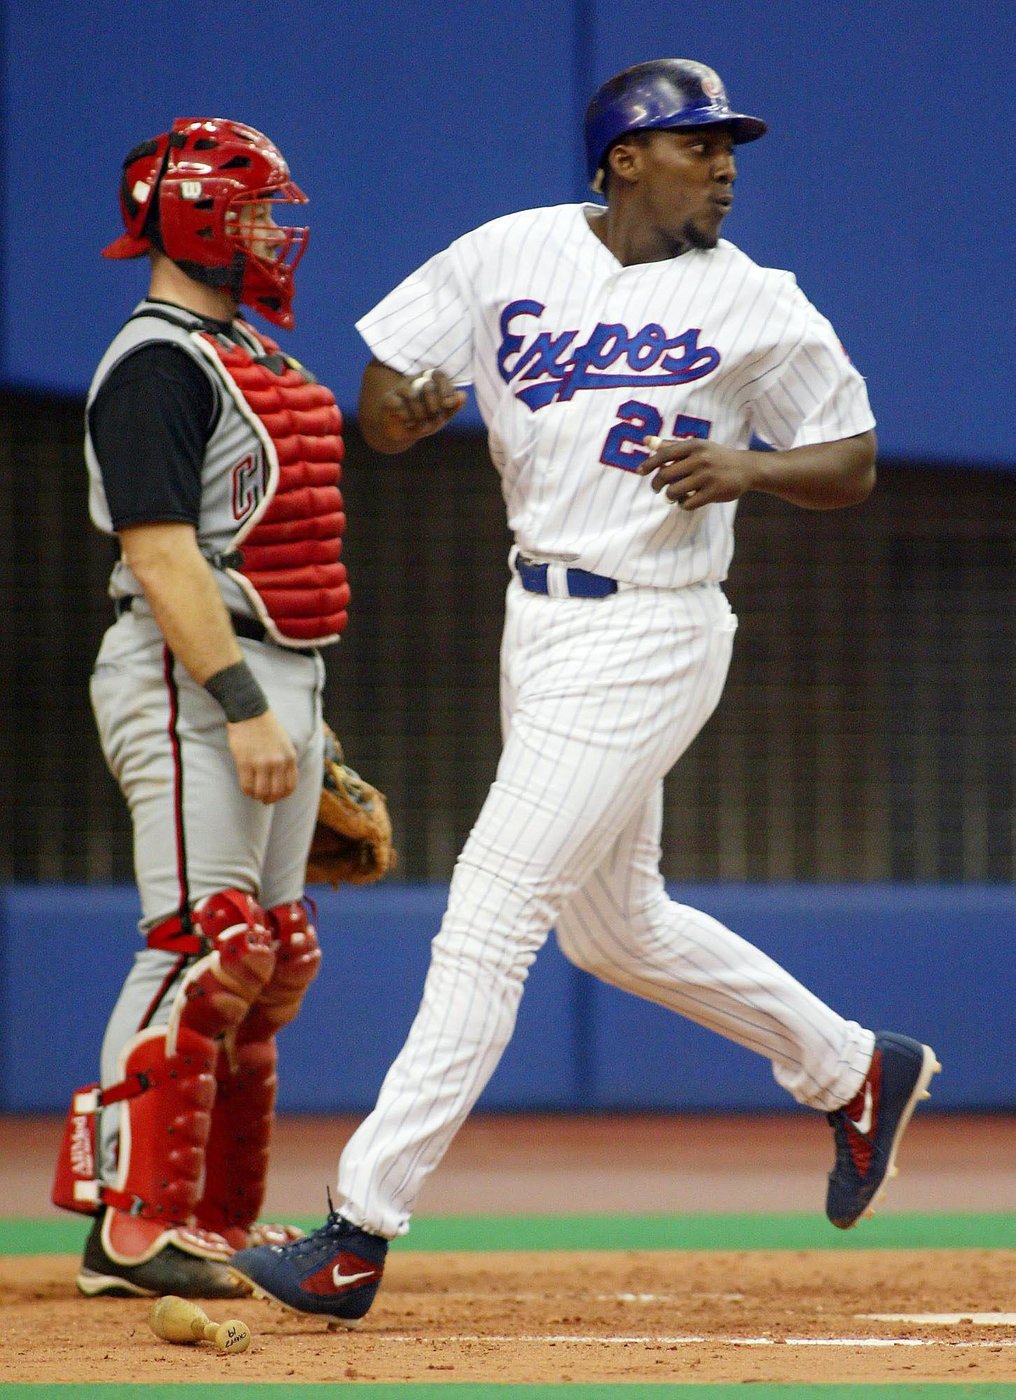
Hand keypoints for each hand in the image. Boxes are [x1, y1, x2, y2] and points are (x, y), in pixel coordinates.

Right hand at [227, 710, 297, 804]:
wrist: (250, 712)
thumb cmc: (266, 728)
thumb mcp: (285, 743)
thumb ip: (285, 761)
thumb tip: (281, 782)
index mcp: (290, 757)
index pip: (290, 786)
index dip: (282, 796)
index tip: (276, 796)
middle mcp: (278, 762)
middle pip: (276, 792)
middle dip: (269, 799)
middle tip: (263, 799)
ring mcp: (262, 763)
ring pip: (261, 792)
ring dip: (257, 796)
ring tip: (254, 792)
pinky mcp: (245, 762)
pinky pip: (247, 786)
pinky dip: (247, 791)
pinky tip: (246, 787)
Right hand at [379, 369, 466, 441]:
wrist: (399, 432)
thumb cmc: (423, 420)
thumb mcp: (441, 416)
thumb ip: (453, 406)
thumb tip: (463, 395)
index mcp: (428, 380)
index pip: (439, 375)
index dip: (446, 389)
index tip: (448, 404)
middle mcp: (413, 381)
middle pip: (428, 386)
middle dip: (434, 406)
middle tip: (434, 416)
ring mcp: (400, 389)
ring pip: (413, 396)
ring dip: (420, 415)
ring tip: (421, 424)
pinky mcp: (388, 400)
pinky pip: (399, 406)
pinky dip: (407, 417)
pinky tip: (408, 423)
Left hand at [638, 436, 760, 510]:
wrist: (746, 468)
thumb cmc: (715, 457)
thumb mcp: (696, 447)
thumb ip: (671, 446)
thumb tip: (646, 441)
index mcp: (693, 445)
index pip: (663, 454)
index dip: (648, 464)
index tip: (640, 472)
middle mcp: (700, 459)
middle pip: (665, 475)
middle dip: (656, 484)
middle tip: (657, 488)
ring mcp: (707, 476)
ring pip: (674, 491)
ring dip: (669, 496)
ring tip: (673, 496)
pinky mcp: (713, 492)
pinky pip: (687, 504)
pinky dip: (682, 505)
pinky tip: (686, 501)